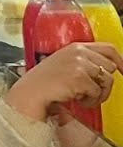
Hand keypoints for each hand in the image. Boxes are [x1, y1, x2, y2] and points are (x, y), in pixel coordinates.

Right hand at [7, 42, 122, 123]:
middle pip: (110, 67)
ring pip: (107, 81)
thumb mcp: (66, 64)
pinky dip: (90, 100)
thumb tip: (108, 70)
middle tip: (92, 93)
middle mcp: (79, 52)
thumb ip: (85, 62)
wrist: (32, 92)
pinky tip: (77, 100)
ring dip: (98, 94)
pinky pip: (97, 92)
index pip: (108, 48)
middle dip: (104, 83)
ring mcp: (79, 63)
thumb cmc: (47, 82)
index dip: (120, 61)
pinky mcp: (79, 77)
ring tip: (83, 98)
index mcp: (76, 47)